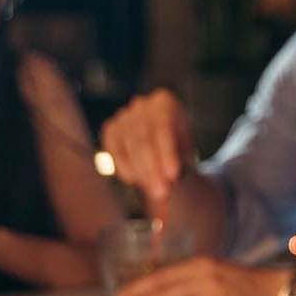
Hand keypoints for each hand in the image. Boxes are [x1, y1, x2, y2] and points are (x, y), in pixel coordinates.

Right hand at [99, 89, 192, 204]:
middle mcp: (141, 105)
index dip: (167, 152)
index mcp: (165, 102)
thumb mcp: (185, 152)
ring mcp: (123, 116)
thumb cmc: (178, 150)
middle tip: (162, 193)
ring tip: (155, 192)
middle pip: (143, 139)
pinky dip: (125, 168)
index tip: (173, 176)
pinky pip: (115, 151)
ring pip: (129, 146)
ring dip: (141, 173)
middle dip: (153, 169)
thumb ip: (180, 161)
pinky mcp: (110, 130)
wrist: (162, 147)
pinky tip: (135, 181)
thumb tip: (173, 180)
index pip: (164, 128)